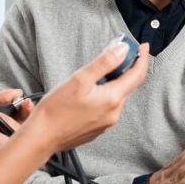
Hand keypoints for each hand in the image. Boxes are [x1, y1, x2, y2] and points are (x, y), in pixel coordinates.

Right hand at [23, 42, 148, 159]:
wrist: (42, 137)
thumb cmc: (56, 110)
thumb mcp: (79, 79)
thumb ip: (104, 63)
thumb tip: (123, 50)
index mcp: (112, 99)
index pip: (137, 75)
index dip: (142, 58)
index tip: (142, 46)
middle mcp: (114, 113)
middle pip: (128, 85)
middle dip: (126, 67)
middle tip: (116, 52)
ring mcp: (106, 123)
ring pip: (117, 96)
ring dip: (114, 81)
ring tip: (98, 72)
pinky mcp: (97, 128)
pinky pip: (108, 107)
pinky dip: (105, 94)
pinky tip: (90, 91)